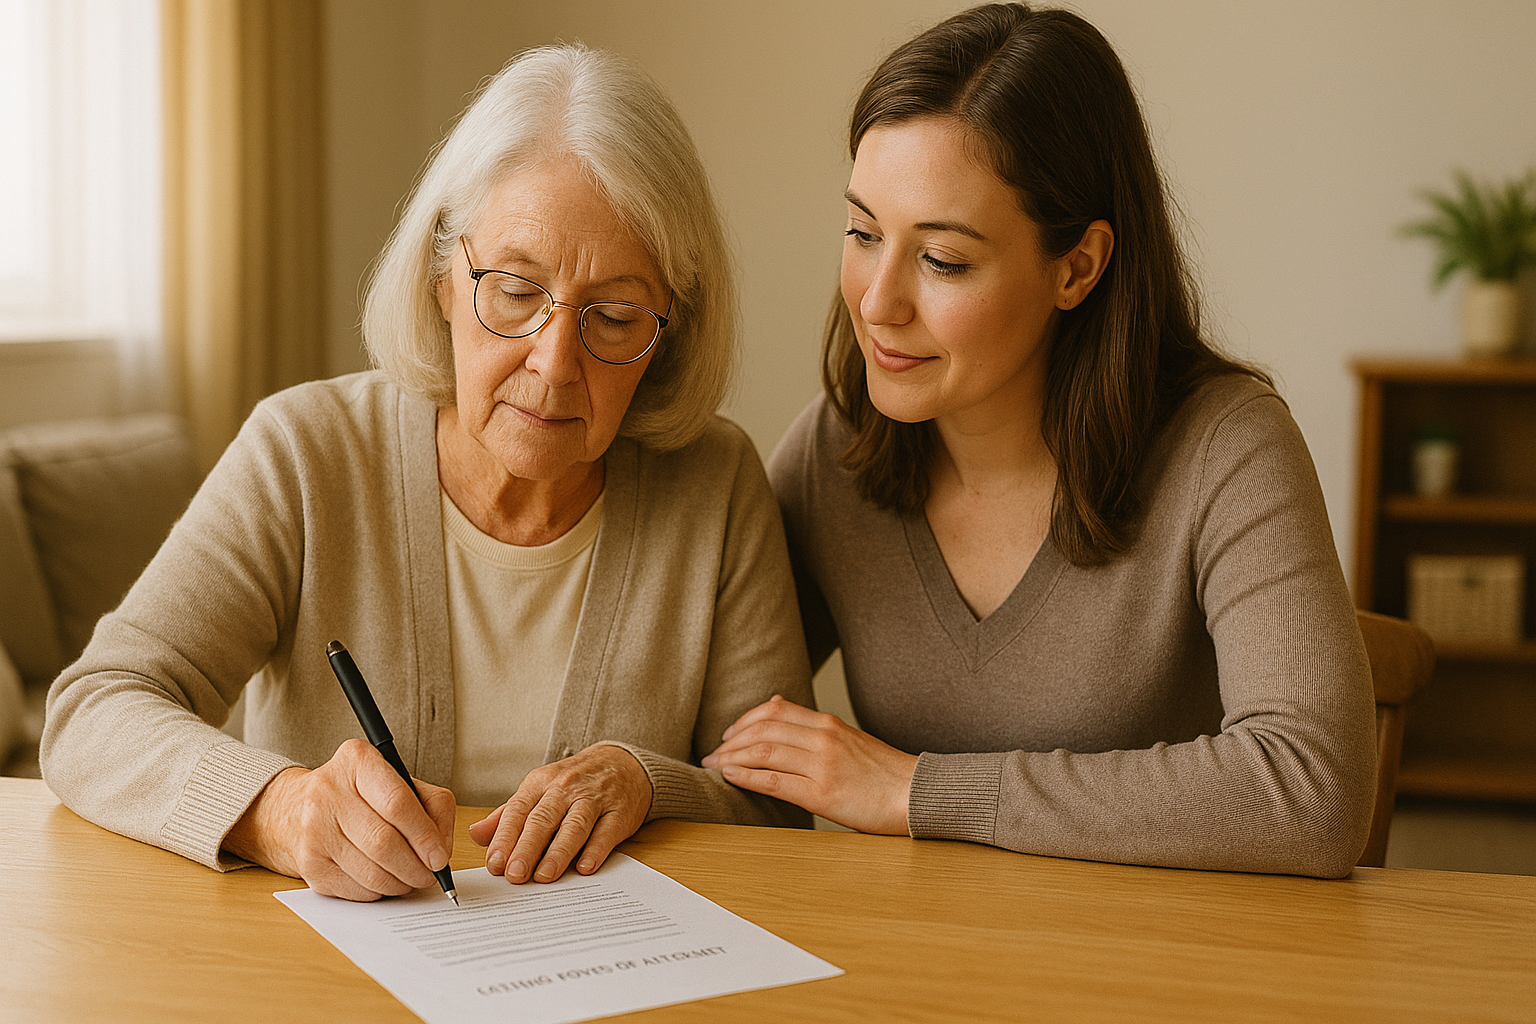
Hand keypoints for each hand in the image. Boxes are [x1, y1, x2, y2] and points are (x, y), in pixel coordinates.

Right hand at [223, 738, 455, 901]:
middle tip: (429, 874)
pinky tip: (383, 880)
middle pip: (383, 842)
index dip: (424, 835)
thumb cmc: (361, 795)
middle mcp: (329, 792)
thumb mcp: (400, 782)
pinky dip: (378, 891)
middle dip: (415, 866)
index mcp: (357, 761)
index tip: (439, 857)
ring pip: (371, 872)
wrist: (297, 808)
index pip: (397, 803)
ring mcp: (313, 829)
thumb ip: (433, 807)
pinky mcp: (308, 863)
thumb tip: (442, 851)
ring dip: (399, 883)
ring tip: (409, 878)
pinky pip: (355, 889)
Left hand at [468, 743, 651, 883]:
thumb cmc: (573, 783)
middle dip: (527, 848)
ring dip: (558, 852)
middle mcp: (566, 788)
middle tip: (514, 874)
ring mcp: (595, 799)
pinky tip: (584, 867)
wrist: (622, 763)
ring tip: (543, 876)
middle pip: (543, 819)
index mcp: (541, 783)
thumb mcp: (538, 790)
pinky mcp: (620, 812)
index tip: (494, 864)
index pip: (518, 811)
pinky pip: (607, 832)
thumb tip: (476, 835)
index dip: (505, 838)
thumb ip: (508, 815)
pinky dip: (595, 850)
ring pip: (574, 826)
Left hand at [702, 695, 916, 833]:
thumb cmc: (884, 773)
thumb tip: (777, 707)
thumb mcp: (850, 739)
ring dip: (732, 758)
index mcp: (829, 724)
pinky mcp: (821, 793)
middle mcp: (822, 738)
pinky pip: (773, 781)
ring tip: (715, 766)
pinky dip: (746, 777)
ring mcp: (821, 765)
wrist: (917, 794)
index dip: (745, 720)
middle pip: (763, 729)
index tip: (729, 734)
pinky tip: (730, 777)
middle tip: (713, 752)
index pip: (774, 710)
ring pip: (763, 752)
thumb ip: (816, 728)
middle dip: (732, 741)